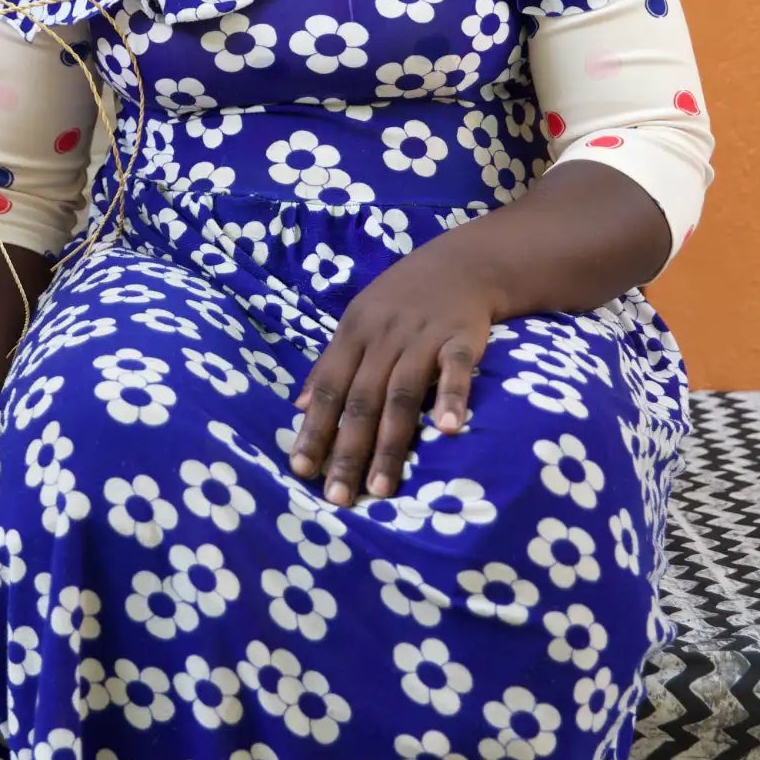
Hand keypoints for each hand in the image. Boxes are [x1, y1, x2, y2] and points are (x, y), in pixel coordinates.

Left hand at [289, 260, 495, 505]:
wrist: (461, 262)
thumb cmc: (401, 299)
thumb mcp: (357, 322)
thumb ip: (330, 363)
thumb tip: (298, 406)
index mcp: (353, 333)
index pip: (328, 387)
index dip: (314, 428)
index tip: (301, 470)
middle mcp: (383, 337)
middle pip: (362, 399)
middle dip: (348, 450)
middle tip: (337, 497)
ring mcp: (422, 337)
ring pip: (402, 394)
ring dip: (391, 443)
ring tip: (381, 488)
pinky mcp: (461, 337)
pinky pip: (455, 369)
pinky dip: (452, 397)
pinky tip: (448, 430)